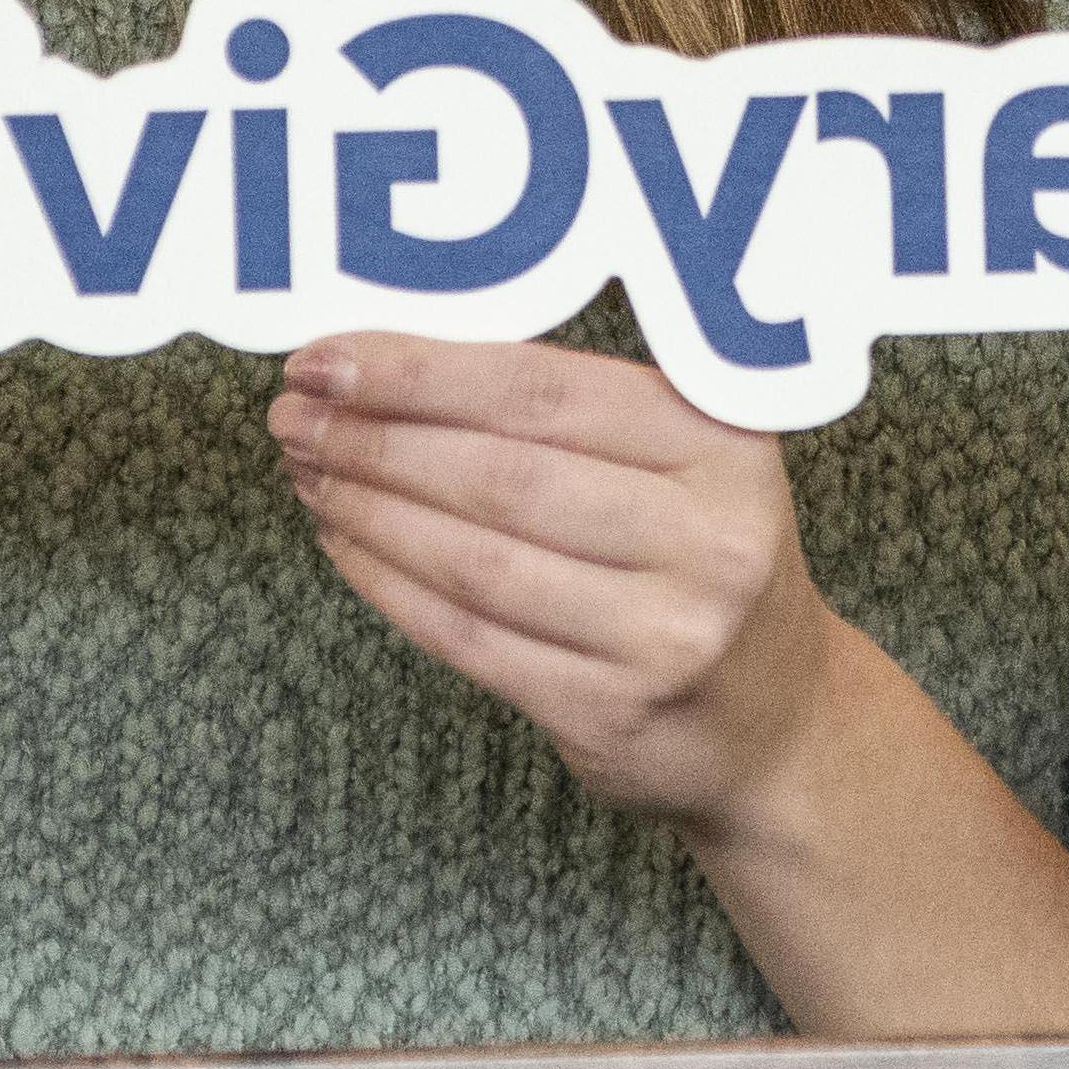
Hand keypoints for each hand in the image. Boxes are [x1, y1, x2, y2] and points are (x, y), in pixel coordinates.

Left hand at [273, 332, 859, 835]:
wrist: (776, 720)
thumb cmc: (701, 555)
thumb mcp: (690, 456)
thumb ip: (580, 404)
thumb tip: (398, 349)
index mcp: (724, 444)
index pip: (542, 391)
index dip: (419, 370)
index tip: (328, 354)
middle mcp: (708, 540)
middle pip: (499, 474)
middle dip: (374, 437)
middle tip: (293, 412)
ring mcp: (665, 637)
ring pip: (474, 559)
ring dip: (368, 508)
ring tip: (306, 469)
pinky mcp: (611, 713)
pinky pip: (470, 637)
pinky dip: (389, 585)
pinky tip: (343, 540)